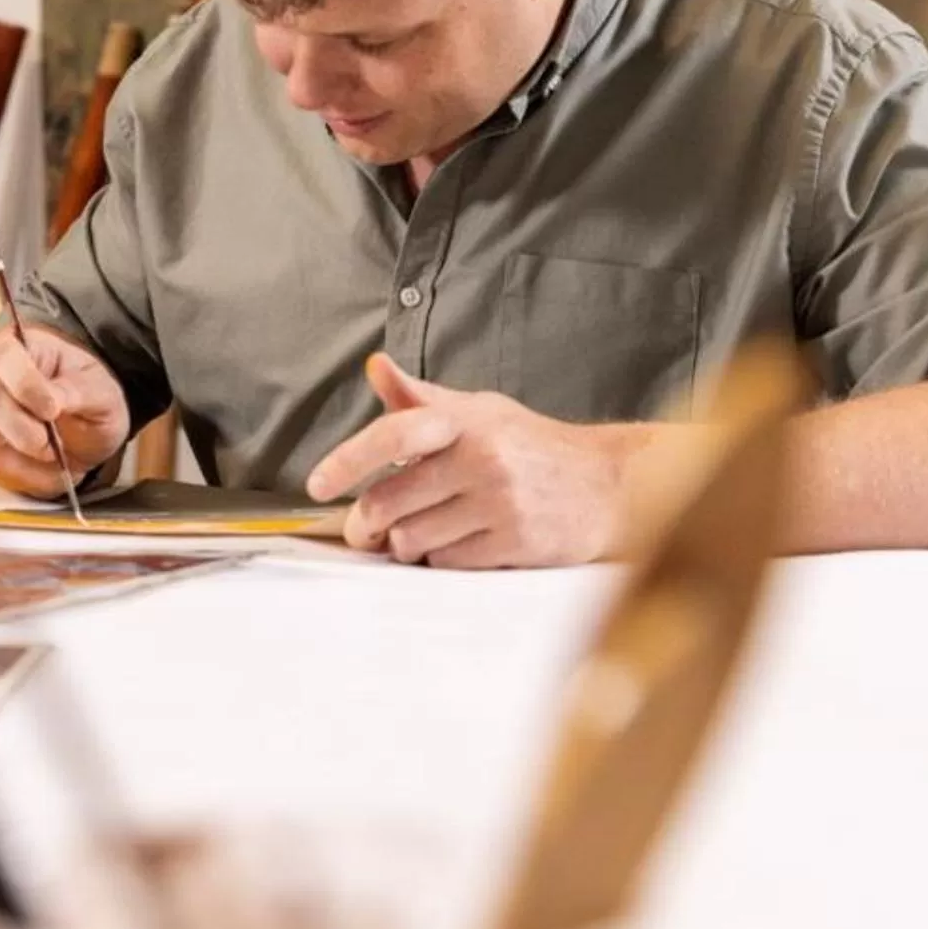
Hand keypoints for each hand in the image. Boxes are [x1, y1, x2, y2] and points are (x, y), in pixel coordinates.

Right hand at [0, 325, 129, 497]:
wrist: (85, 435)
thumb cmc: (90, 403)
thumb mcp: (99, 393)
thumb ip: (76, 393)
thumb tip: (51, 400)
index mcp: (22, 346)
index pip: (4, 354)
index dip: (25, 385)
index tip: (52, 410)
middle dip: (15, 427)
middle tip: (44, 443)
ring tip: (7, 447)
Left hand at [304, 353, 645, 567]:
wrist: (608, 484)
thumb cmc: (533, 446)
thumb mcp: (481, 411)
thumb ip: (423, 399)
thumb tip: (376, 366)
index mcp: (465, 422)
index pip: (393, 433)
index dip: (348, 460)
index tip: (318, 484)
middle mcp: (480, 459)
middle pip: (391, 499)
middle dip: (368, 521)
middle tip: (365, 528)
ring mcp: (499, 503)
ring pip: (413, 538)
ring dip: (405, 542)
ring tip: (421, 531)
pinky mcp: (515, 543)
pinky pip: (447, 562)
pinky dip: (439, 558)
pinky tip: (455, 544)